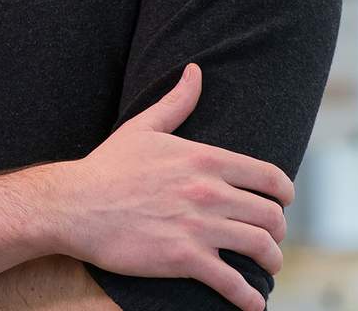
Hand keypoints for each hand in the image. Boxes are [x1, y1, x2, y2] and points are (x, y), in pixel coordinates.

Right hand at [44, 64, 292, 310]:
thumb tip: (195, 70)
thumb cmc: (106, 167)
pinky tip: (253, 303)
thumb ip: (176, 101)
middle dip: (277, 231)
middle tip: (270, 239)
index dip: (284, 194)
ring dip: (271, 261)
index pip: (270, 178)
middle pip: (271, 216)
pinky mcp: (183, 258)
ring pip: (260, 247)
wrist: (73, 205)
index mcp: (204, 159)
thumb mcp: (143, 128)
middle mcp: (208, 191)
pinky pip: (232, 283)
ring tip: (267, 267)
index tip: (282, 203)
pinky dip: (249, 298)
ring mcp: (197, 226)